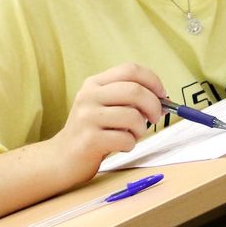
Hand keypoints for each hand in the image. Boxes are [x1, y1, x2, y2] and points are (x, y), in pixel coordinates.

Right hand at [46, 63, 165, 181]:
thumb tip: (163, 100)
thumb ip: (128, 99)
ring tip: (131, 135)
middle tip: (154, 118)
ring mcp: (87, 117)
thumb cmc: (92, 132)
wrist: (62, 157)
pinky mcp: (90, 139)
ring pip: (133, 116)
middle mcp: (89, 95)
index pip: (130, 69)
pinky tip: (119, 146)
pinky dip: (130, 145)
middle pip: (134, 90)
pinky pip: (126, 139)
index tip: (162, 95)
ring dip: (141, 129)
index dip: (153, 81)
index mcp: (94, 83)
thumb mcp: (104, 107)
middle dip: (154, 105)